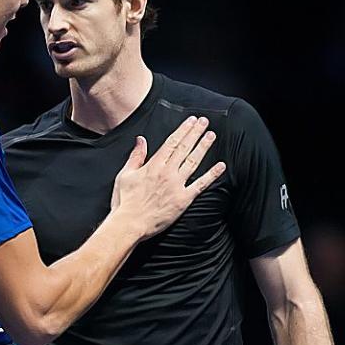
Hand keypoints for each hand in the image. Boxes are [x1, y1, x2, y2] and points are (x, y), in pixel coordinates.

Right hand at [111, 116, 225, 238]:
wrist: (129, 224)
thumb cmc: (124, 201)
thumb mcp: (124, 175)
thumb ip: (135, 157)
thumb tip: (141, 140)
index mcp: (153, 165)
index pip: (172, 142)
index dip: (183, 130)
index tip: (191, 121)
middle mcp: (167, 172)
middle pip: (184, 148)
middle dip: (195, 133)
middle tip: (205, 122)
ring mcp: (176, 185)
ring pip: (193, 162)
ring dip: (203, 147)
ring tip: (211, 136)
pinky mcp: (183, 200)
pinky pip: (201, 185)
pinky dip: (212, 175)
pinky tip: (220, 166)